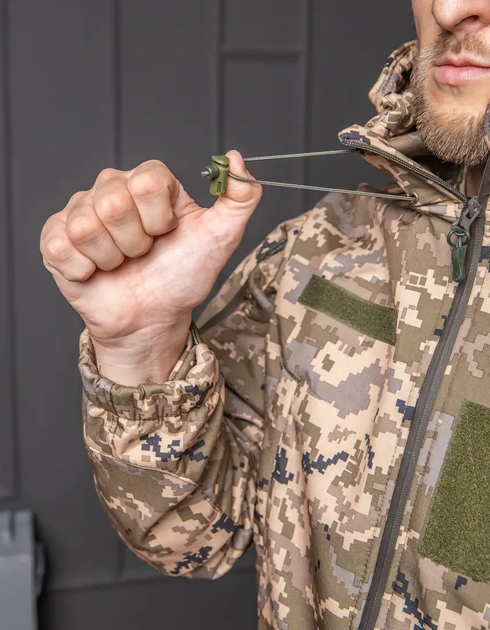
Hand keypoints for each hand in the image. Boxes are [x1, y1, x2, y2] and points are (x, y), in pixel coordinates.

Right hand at [40, 151, 261, 349]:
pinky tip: (96, 271)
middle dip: (135, 243)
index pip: (146, 182)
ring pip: (84, 227)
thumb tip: (234, 157)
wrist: (154, 317)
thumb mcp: (221, 237)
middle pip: (113, 204)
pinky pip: (59, 247)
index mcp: (148, 180)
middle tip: (142, 254)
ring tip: (121, 263)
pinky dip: (83, 270)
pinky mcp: (55, 239)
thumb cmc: (183, 275)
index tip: (166, 235)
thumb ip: (240, 197)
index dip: (158, 218)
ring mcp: (79, 211)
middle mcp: (111, 187)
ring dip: (110, 258)